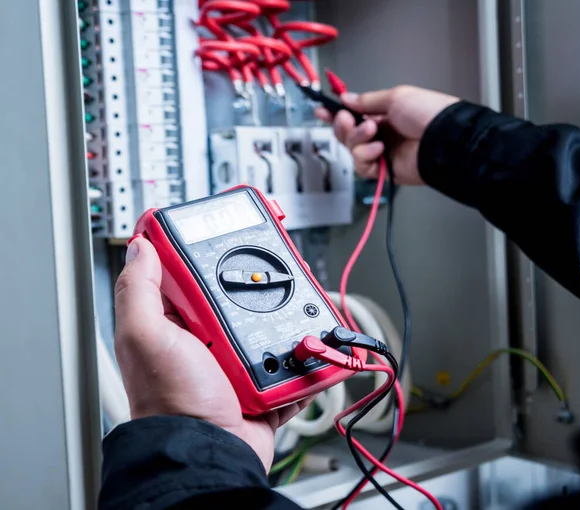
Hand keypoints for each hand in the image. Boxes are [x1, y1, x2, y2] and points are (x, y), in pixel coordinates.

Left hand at [114, 237, 306, 470]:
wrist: (210, 456)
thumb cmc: (173, 402)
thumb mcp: (147, 338)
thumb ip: (140, 291)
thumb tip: (141, 246)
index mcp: (177, 324)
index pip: (191, 276)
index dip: (209, 254)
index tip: (231, 234)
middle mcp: (207, 341)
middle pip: (239, 299)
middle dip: (261, 284)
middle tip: (281, 269)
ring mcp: (237, 363)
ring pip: (269, 327)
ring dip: (287, 319)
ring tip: (303, 304)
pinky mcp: (263, 384)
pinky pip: (288, 362)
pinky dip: (302, 354)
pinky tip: (313, 342)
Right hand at [315, 85, 458, 183]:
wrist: (444, 139)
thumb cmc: (429, 114)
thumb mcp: (395, 97)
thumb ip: (367, 101)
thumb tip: (348, 98)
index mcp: (385, 114)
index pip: (354, 114)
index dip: (336, 113)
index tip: (322, 111)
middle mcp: (382, 133)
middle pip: (347, 134)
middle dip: (343, 126)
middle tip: (347, 120)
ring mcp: (382, 152)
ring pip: (352, 150)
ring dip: (357, 139)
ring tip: (372, 132)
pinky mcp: (384, 170)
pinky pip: (362, 166)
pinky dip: (365, 156)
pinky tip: (378, 150)